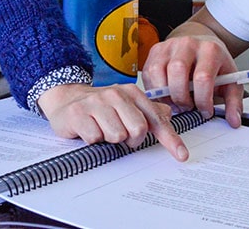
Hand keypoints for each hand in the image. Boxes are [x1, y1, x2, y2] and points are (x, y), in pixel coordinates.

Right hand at [38, 83, 188, 160]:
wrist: (66, 98)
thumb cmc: (100, 106)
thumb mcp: (126, 105)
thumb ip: (147, 111)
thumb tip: (167, 114)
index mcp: (131, 93)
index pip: (155, 119)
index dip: (170, 139)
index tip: (182, 155)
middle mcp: (115, 95)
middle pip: (138, 130)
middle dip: (130, 139)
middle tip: (119, 134)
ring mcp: (96, 103)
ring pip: (116, 136)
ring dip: (109, 139)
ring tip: (101, 129)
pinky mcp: (78, 113)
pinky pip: (95, 138)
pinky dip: (93, 140)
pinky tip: (88, 129)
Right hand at [141, 33, 243, 126]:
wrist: (201, 42)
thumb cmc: (215, 64)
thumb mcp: (230, 81)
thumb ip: (234, 102)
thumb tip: (233, 121)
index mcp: (210, 50)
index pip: (203, 78)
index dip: (203, 100)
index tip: (206, 110)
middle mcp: (188, 44)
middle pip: (177, 71)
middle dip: (181, 97)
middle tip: (188, 107)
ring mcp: (169, 46)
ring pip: (158, 72)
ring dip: (165, 95)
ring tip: (176, 102)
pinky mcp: (155, 51)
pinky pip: (148, 73)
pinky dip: (154, 90)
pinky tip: (166, 95)